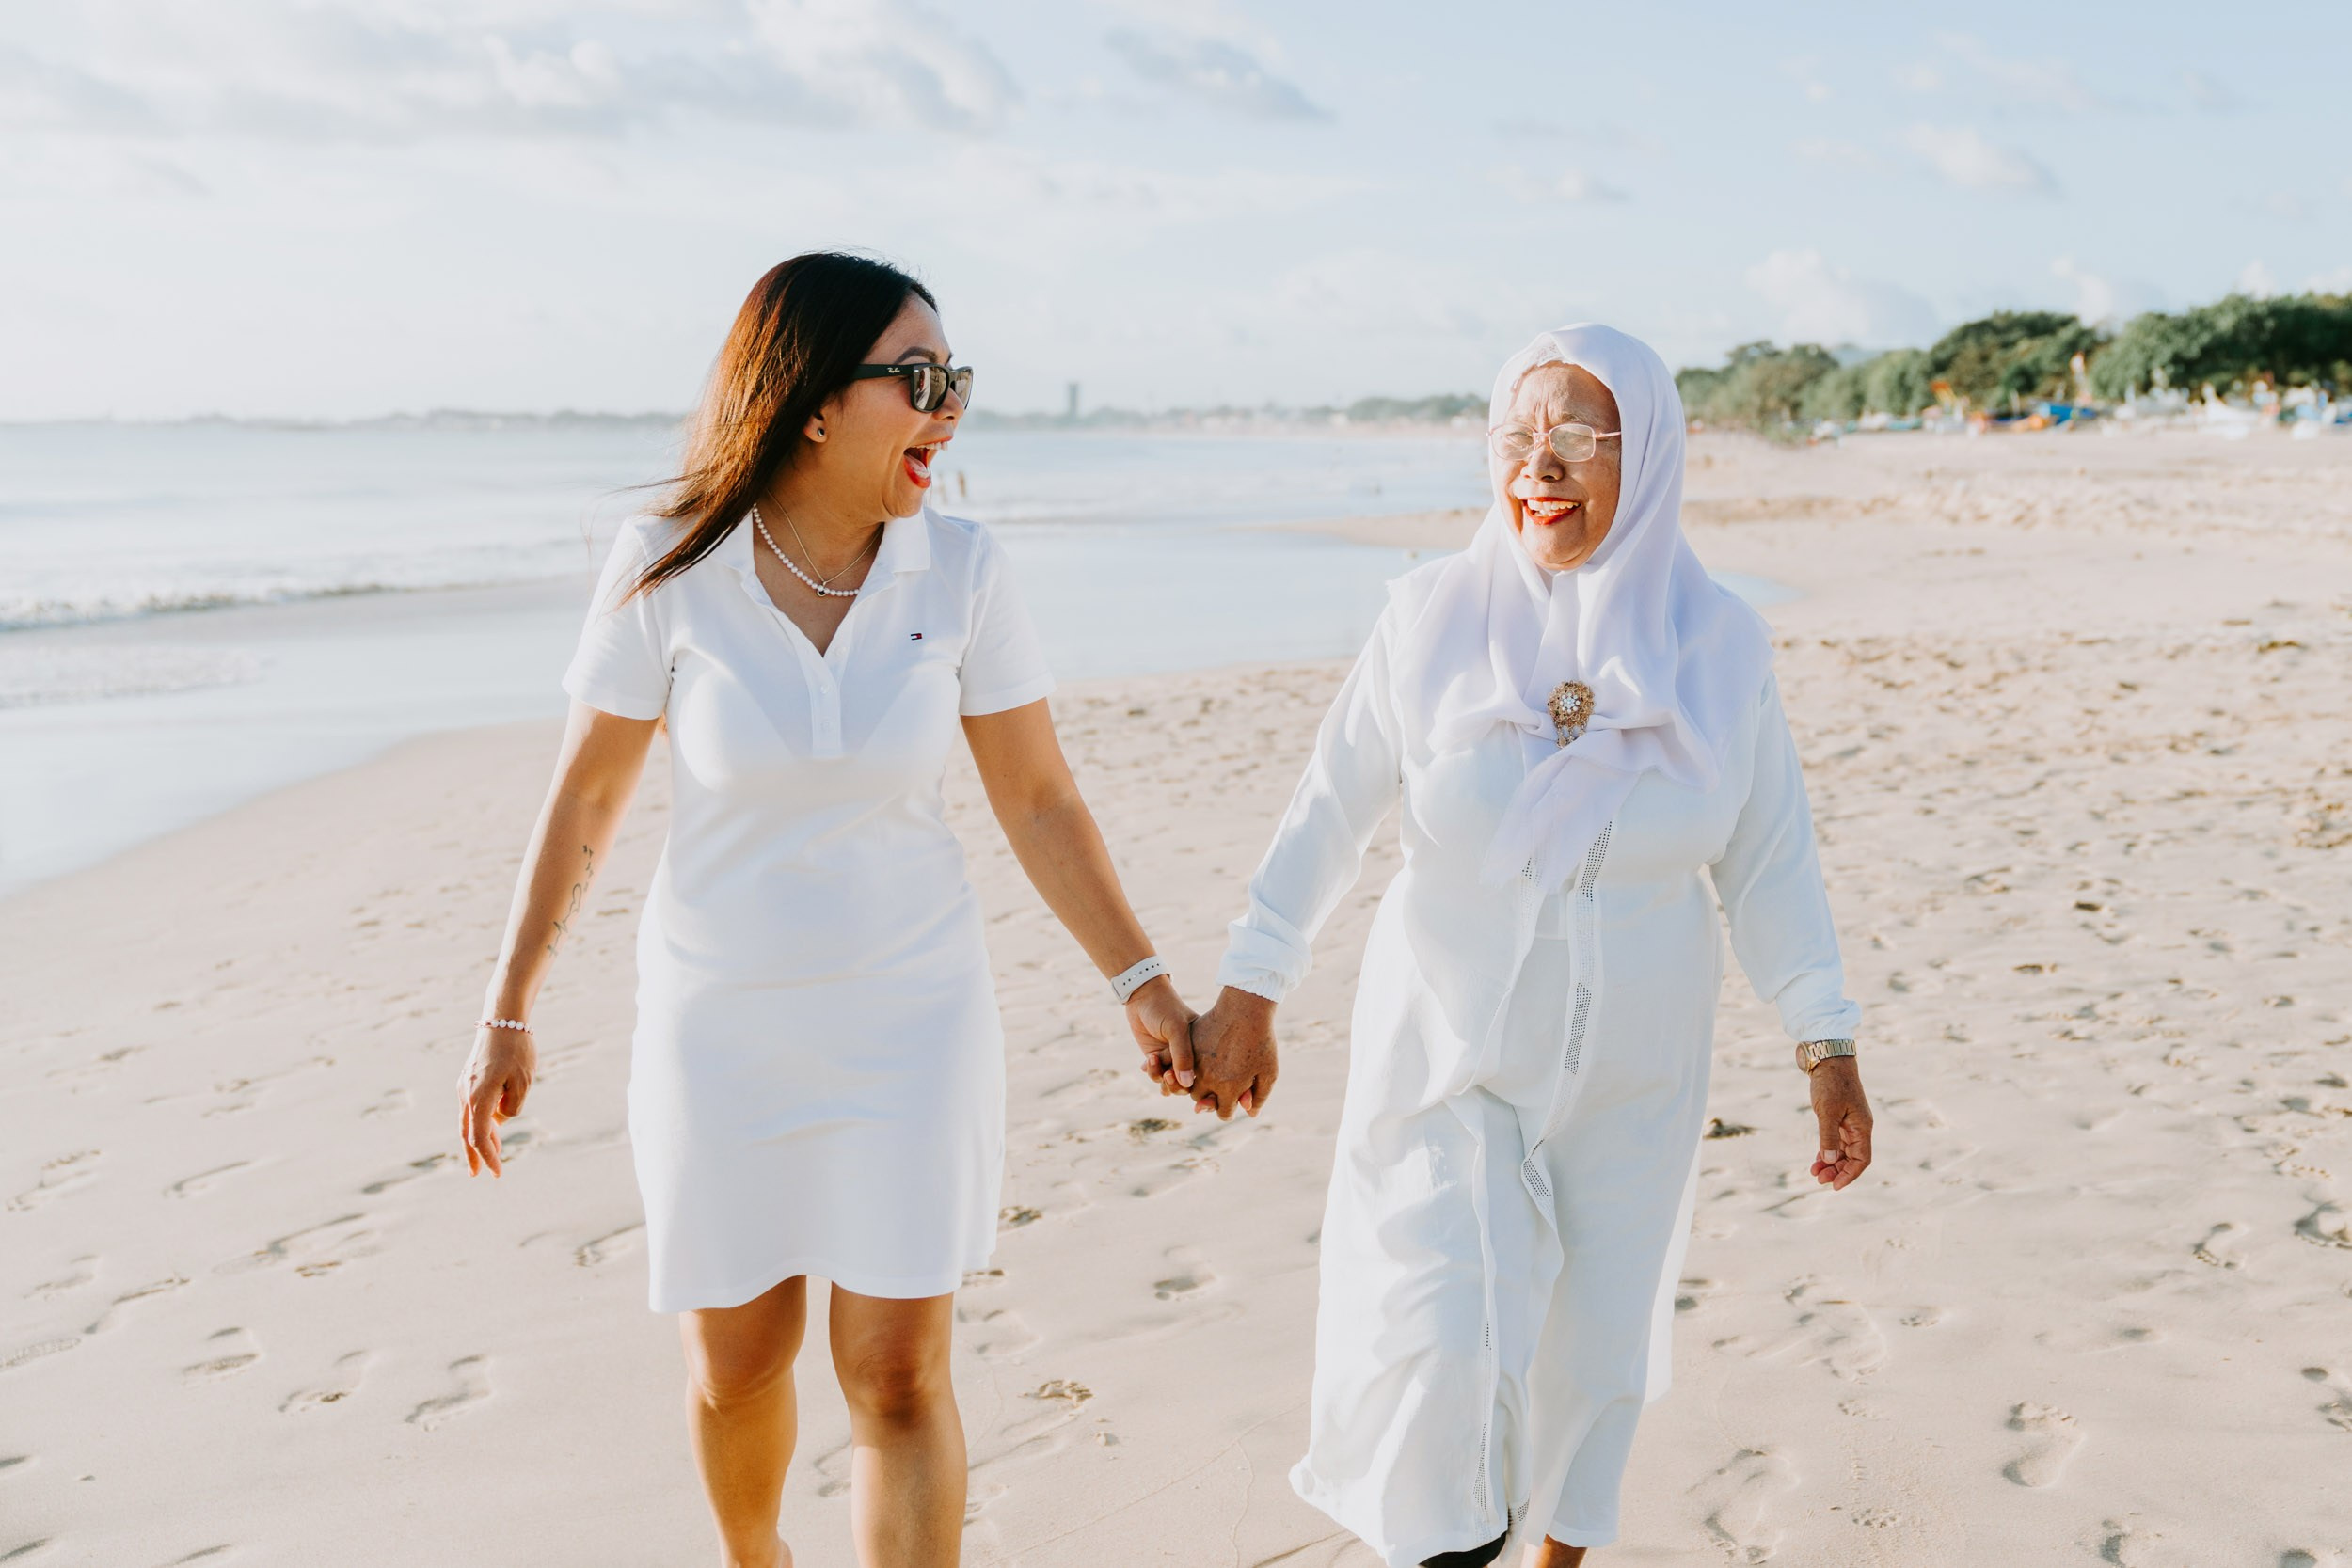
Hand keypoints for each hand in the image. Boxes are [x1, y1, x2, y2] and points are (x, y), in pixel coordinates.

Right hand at [459, 1025, 535, 1176]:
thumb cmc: (516, 1049)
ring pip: (467, 1120)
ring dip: (478, 1139)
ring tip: (492, 1155)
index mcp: (478, 1097)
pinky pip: (472, 1107)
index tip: (498, 1172)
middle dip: (474, 1155)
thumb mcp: (523, 1082)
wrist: (502, 1019)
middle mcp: (466, 1093)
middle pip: (467, 1133)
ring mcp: (465, 1086)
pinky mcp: (469, 1079)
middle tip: (478, 1175)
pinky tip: (492, 1127)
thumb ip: (513, 1106)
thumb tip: (500, 1119)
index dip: (488, 1157)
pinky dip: (479, 1122)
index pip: (479, 1136)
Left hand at [1124, 975, 1198, 1092]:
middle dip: (1176, 1085)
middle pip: (1187, 1084)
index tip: (1183, 1080)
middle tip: (1167, 1075)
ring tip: (1153, 1061)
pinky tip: (1148, 1060)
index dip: (1196, 1084)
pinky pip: (1157, 1075)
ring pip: (1170, 1083)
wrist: (1141, 996)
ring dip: (1161, 1079)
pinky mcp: (1157, 1057)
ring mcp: (1172, 1057)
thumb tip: (1187, 1083)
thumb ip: (1182, 1055)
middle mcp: (1189, 1055)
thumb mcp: (1176, 1029)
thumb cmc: (1164, 1008)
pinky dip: (1152, 1072)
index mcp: (1202, 1047)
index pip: (1204, 1074)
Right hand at [1186, 987, 1278, 1119]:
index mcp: (1229, 1088)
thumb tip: (1250, 1114)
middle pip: (1201, 1100)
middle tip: (1218, 1089)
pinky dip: (1181, 1067)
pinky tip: (1192, 1064)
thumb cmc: (1261, 1041)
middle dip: (1209, 1098)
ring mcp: (1195, 1061)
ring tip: (1206, 1076)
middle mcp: (1208, 1078)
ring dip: (1195, 1084)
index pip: (1223, 1113)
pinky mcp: (1188, 1045)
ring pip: (1188, 1084)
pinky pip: (1177, 1063)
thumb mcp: (1269, 1072)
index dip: (1229, 1110)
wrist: (1245, 1008)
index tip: (1233, 1102)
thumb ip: (1259, 1097)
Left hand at [1807, 1057, 1872, 1189]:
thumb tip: (1831, 1161)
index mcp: (1862, 1127)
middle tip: (1818, 1180)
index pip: (1862, 1159)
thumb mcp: (1827, 1110)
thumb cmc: (1829, 1082)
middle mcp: (1859, 1126)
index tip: (1834, 1186)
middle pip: (1853, 1158)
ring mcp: (1849, 1121)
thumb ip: (1829, 1136)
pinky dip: (1828, 1150)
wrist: (1827, 1056)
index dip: (1850, 1175)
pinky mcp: (1838, 1116)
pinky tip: (1817, 1159)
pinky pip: (1836, 1140)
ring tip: (1814, 1172)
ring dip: (1831, 1163)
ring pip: (1844, 1151)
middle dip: (1837, 1171)